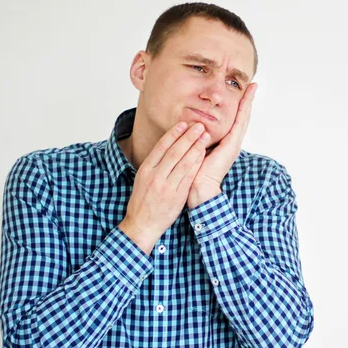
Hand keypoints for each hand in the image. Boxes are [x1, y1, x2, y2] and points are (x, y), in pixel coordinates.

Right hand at [119, 122, 209, 254]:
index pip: (161, 147)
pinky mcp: (177, 196)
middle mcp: (156, 176)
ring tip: (205, 136)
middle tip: (198, 125)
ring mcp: (167, 186)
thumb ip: (154, 164)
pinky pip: (189, 176)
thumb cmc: (143, 201)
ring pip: (184, 162)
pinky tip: (203, 154)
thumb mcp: (142, 179)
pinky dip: (197, 163)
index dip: (173, 134)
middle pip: (174, 152)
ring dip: (196, 147)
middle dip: (188, 137)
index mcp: (146, 170)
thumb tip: (166, 147)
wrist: (142, 224)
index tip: (183, 124)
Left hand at [187, 83, 257, 207]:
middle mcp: (233, 141)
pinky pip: (239, 123)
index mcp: (225, 142)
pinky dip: (244, 110)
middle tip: (252, 85)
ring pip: (243, 117)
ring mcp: (234, 143)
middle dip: (247, 100)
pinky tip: (247, 100)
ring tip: (252, 88)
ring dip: (248, 101)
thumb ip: (198, 136)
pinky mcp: (232, 144)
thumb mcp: (197, 148)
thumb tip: (193, 124)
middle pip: (242, 116)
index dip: (238, 106)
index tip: (242, 92)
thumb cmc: (196, 170)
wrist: (200, 186)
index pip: (234, 120)